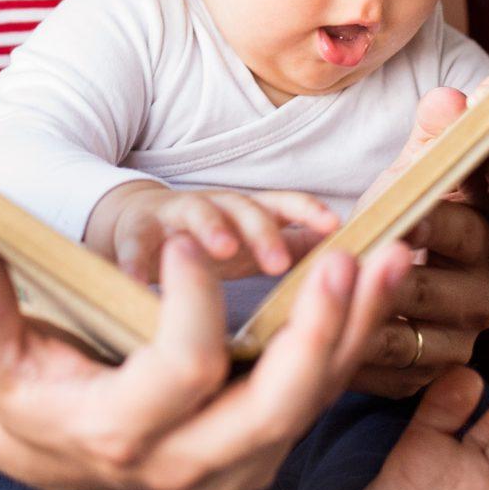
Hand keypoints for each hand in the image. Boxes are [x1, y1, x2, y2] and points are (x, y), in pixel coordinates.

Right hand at [0, 226, 412, 489]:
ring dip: (359, 328)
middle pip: (271, 409)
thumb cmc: (20, 382)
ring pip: (315, 402)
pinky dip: (359, 333)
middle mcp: (186, 463)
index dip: (190, 308)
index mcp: (116, 434)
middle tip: (346, 261)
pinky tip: (386, 274)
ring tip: (393, 255)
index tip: (189, 241)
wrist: (54, 445)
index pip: (175, 375)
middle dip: (315, 335)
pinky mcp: (268, 443)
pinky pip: (326, 389)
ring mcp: (237, 461)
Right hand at [88, 181, 342, 280]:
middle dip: (264, 232)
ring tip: (222, 251)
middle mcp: (217, 208)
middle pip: (245, 209)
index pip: (284, 206)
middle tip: (278, 263)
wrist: (130, 228)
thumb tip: (357, 259)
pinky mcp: (134, 230)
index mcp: (248, 217)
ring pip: (196, 212)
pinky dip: (135, 260)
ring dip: (212, 228)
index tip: (334, 226)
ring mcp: (174, 215)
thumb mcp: (250, 248)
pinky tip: (140, 283)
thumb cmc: (203, 246)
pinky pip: (134, 242)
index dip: (308, 212)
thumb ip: (297, 248)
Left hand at [346, 89, 488, 395]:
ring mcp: (461, 338)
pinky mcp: (433, 372)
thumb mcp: (422, 171)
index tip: (396, 216)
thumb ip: (434, 136)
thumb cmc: (420, 208)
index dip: (428, 222)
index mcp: (483, 236)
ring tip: (323, 308)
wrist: (421, 270)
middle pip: (432, 289)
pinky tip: (320, 347)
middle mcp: (484, 293)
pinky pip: (395, 376)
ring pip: (411, 337)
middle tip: (345, 267)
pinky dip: (357, 365)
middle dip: (386, 279)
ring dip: (362, 324)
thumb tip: (451, 94)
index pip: (460, 227)